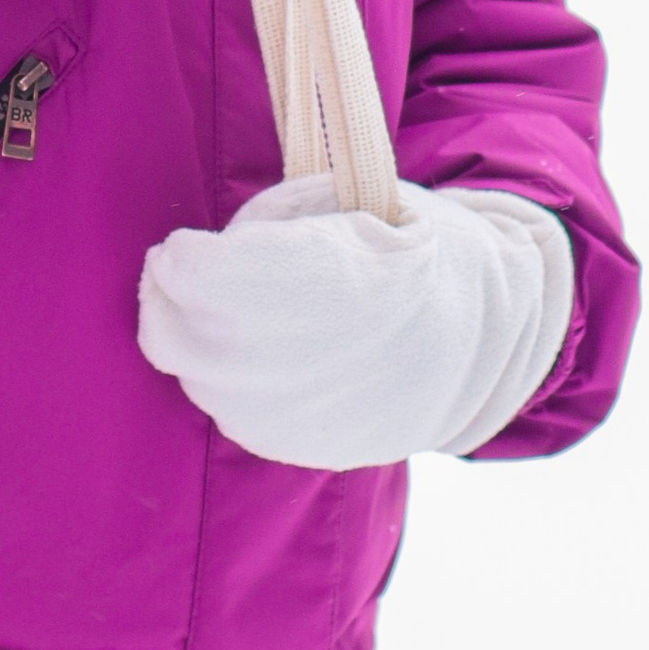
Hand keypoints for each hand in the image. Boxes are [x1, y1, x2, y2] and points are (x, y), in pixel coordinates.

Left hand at [136, 175, 571, 468]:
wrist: (481, 335)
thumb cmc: (407, 244)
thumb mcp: (352, 198)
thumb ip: (271, 224)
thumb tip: (195, 266)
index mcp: (340, 281)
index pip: (203, 278)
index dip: (183, 256)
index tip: (188, 243)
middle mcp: (318, 360)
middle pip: (181, 335)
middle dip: (167, 294)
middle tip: (179, 269)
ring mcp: (309, 418)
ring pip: (195, 377)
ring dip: (190, 336)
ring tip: (225, 306)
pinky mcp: (303, 451)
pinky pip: (225, 412)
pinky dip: (219, 378)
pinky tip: (252, 349)